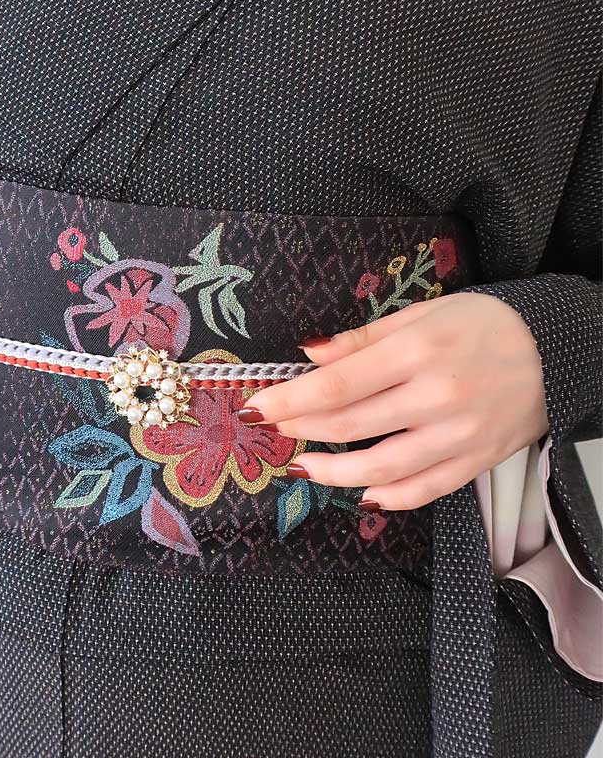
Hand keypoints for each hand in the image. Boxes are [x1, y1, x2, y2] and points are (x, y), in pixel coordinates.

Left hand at [238, 292, 548, 510]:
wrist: (557, 349)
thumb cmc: (481, 323)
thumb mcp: (420, 314)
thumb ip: (362, 339)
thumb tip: (309, 353)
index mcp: (417, 353)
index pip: (336, 385)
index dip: (289, 399)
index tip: (256, 405)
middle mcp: (436, 398)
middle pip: (349, 426)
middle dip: (300, 429)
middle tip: (273, 427)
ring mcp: (458, 436)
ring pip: (381, 469)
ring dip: (332, 473)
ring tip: (302, 466)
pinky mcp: (476, 462)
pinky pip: (424, 490)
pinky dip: (388, 497)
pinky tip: (360, 493)